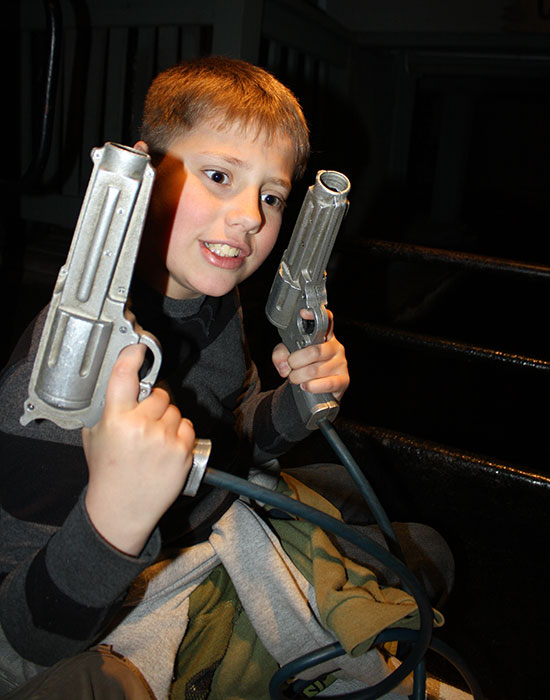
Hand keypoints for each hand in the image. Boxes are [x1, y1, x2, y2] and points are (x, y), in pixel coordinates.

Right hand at [82, 344, 194, 555]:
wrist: (122, 508)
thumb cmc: (108, 472)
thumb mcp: (94, 435)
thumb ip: (107, 407)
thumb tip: (122, 381)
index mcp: (116, 419)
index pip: (124, 376)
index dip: (133, 356)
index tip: (139, 347)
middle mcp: (141, 426)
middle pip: (158, 394)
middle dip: (152, 403)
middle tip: (142, 422)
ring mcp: (164, 439)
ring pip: (174, 409)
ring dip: (167, 419)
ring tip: (153, 439)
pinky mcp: (182, 451)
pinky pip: (186, 425)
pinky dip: (179, 432)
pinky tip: (166, 446)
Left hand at [272, 309, 349, 400]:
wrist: (314, 390)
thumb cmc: (304, 367)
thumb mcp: (288, 356)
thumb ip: (280, 355)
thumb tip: (284, 366)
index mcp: (323, 336)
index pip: (325, 320)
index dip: (315, 316)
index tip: (303, 313)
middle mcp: (335, 347)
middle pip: (314, 351)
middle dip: (296, 362)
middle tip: (290, 367)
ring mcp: (341, 363)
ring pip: (316, 369)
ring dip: (299, 377)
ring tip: (295, 379)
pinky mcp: (343, 380)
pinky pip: (327, 383)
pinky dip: (312, 386)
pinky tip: (306, 386)